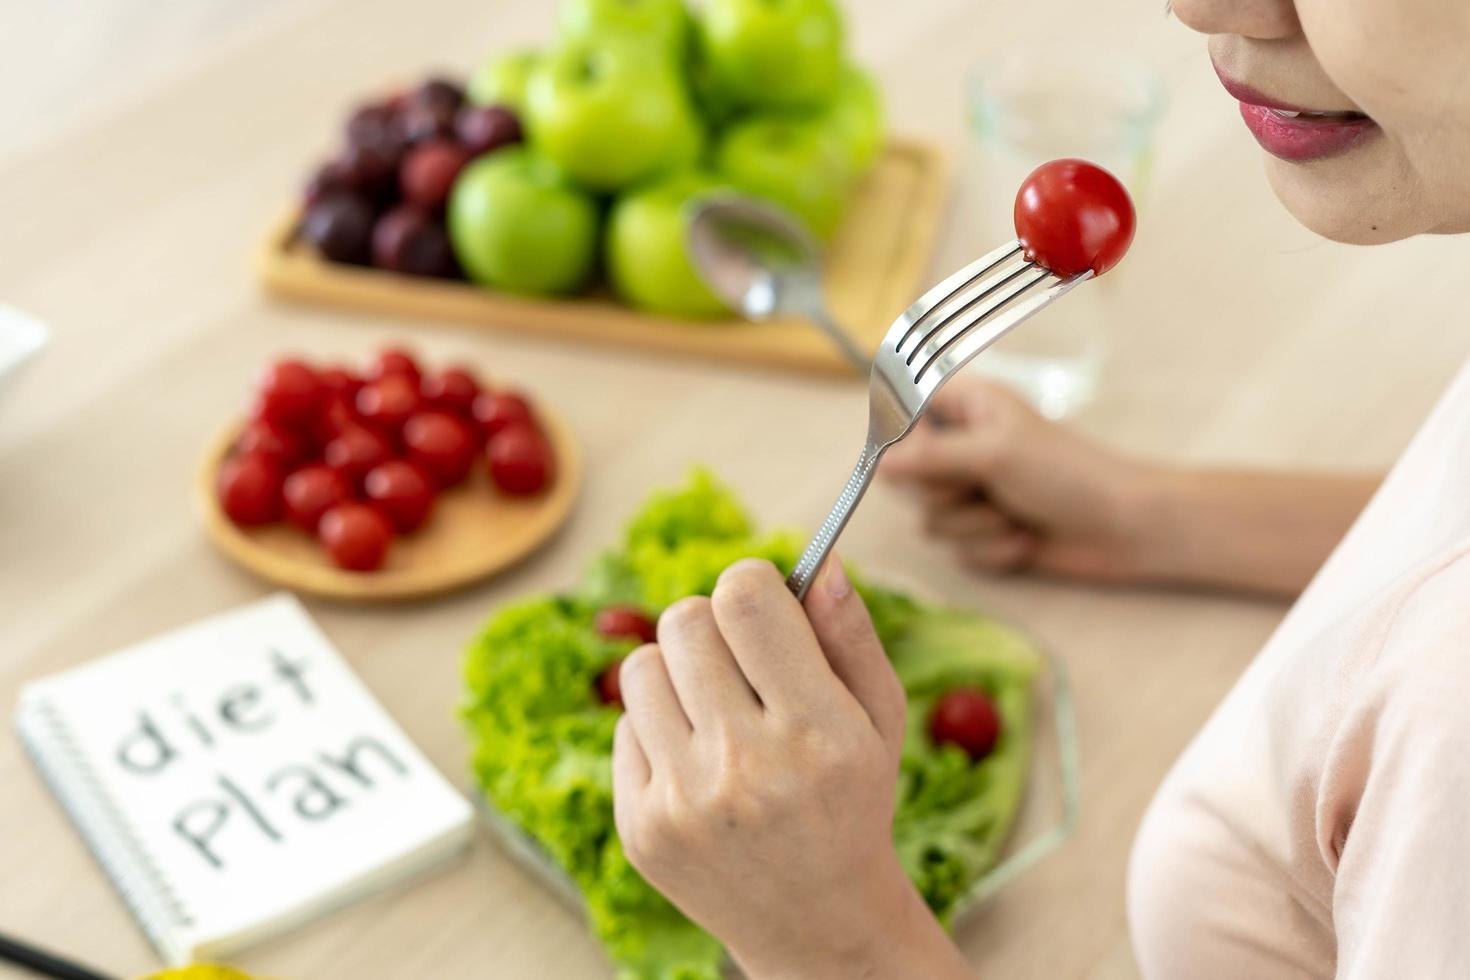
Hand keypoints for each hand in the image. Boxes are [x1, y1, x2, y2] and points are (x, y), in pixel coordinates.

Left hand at [613, 558, 972, 979]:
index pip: (745, 599)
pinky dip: (658, 729)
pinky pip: (624, 726)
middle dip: (714, 626)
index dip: (753, 584)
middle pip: (686, 619)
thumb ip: (850, 634)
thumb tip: (817, 561)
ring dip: (678, 673)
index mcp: (816, 732)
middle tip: (741, 663)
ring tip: (715, 710)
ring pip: (641, 667)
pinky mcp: (640, 828)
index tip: (763, 604)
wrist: (817, 923)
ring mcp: (684, 803)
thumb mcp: (879, 719)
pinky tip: (698, 763)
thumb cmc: (853, 803)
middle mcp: (745, 767)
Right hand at [881, 378, 1159, 580]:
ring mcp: (971, 493)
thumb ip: (933, 457)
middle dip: (947, 494)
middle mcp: (961, 448)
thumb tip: (877, 464)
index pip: (901, 412)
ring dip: (975, 525)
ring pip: (929, 519)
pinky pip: (955, 550)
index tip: (925, 456)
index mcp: (965, 407)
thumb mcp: (997, 453)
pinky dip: (991, 549)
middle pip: (906, 477)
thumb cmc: (1070, 473)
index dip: (903, 439)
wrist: (1124, 529)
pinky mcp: (982, 534)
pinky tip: (1025, 539)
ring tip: (1015, 514)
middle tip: (985, 488)